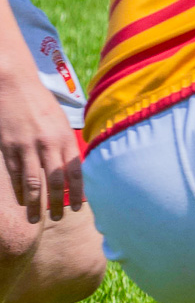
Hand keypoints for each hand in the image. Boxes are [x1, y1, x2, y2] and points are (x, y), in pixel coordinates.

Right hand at [0, 73, 80, 222]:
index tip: (79, 208)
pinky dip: (19, 191)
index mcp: (65, 138)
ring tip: (36, 219)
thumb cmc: (40, 103)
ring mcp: (26, 146)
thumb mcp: (61, 121)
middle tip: (59, 219)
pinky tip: (23, 201)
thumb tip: (74, 168)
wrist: (13, 84)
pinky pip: (14, 174)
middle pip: (55, 181)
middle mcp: (48, 144)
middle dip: (57, 203)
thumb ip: (66, 144)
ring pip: (32, 182)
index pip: (76, 171)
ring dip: (35, 204)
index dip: (78, 192)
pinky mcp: (8, 147)